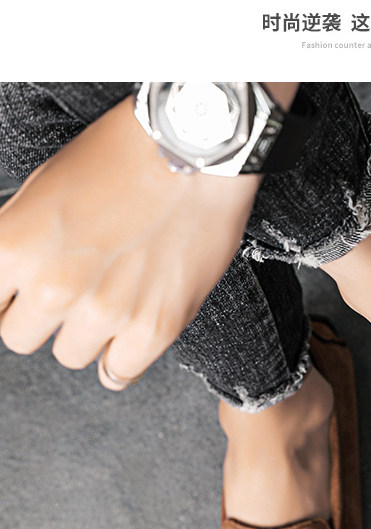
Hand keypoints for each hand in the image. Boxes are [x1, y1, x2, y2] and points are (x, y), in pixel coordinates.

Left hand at [0, 95, 260, 388]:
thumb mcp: (43, 189)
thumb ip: (20, 244)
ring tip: (111, 301)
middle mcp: (52, 286)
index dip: (8, 296)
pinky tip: (130, 332)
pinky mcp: (153, 328)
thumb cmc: (124, 158)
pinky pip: (117, 374)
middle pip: (20, 337)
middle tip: (73, 292)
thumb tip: (12, 282)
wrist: (194, 153)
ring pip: (70, 356)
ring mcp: (104, 312)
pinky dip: (120, 359)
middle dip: (42, 317)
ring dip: (85, 334)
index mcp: (13, 246)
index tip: (24, 295)